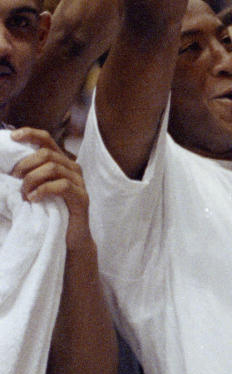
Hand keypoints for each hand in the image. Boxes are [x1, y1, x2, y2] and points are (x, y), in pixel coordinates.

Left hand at [11, 127, 91, 249]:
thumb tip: (7, 168)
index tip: (13, 136)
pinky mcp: (82, 197)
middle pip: (47, 153)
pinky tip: (34, 199)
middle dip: (25, 165)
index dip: (30, 134)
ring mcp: (79, 182)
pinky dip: (43, 190)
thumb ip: (28, 175)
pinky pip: (62, 185)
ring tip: (24, 194)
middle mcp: (72, 168)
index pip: (46, 139)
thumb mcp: (35, 190)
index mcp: (61, 162)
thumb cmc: (49, 213)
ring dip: (32, 180)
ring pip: (53, 167)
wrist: (69, 239)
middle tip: (14, 180)